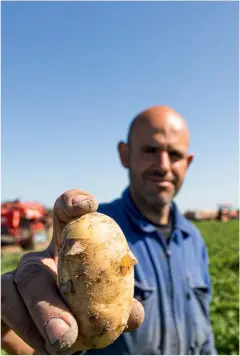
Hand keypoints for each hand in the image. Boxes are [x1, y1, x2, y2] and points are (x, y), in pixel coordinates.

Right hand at [1, 189, 144, 354]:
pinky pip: (0, 312)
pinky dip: (18, 334)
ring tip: (58, 348)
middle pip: (33, 270)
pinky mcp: (2, 303)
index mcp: (65, 249)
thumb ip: (121, 306)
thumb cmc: (87, 314)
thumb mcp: (106, 307)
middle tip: (67, 336)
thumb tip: (135, 314)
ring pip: (12, 291)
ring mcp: (15, 281)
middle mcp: (37, 261)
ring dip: (33, 325)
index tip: (89, 204)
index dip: (72, 201)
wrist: (62, 340)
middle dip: (48, 305)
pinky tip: (36, 349)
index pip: (64, 214)